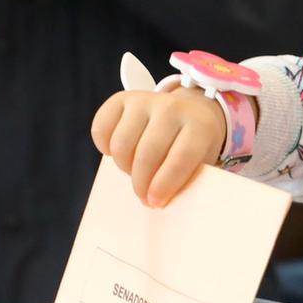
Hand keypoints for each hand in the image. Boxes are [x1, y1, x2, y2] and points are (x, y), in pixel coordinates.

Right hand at [90, 87, 227, 206]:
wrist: (192, 111)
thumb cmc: (195, 146)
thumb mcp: (201, 161)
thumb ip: (185, 181)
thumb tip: (158, 203)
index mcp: (200, 125)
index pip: (181, 157)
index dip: (165, 184)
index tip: (155, 202)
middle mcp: (173, 108)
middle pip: (147, 154)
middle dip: (141, 183)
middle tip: (144, 196)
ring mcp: (146, 100)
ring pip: (121, 145)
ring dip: (124, 167)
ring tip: (135, 172)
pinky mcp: (123, 99)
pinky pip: (101, 128)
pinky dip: (104, 147)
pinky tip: (119, 154)